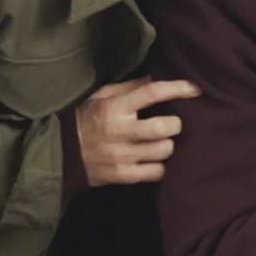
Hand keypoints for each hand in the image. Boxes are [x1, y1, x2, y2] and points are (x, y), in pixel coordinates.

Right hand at [74, 77, 200, 184]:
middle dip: (175, 124)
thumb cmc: (85, 118)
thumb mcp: (102, 96)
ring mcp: (122, 156)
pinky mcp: (123, 175)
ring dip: (168, 145)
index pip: (152, 93)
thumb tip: (158, 79)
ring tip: (162, 141)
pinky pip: (156, 172)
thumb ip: (131, 88)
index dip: (177, 89)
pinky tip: (155, 159)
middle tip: (172, 123)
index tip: (195, 89)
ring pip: (163, 150)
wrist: (61, 152)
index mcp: (115, 108)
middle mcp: (119, 132)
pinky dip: (161, 165)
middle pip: (163, 128)